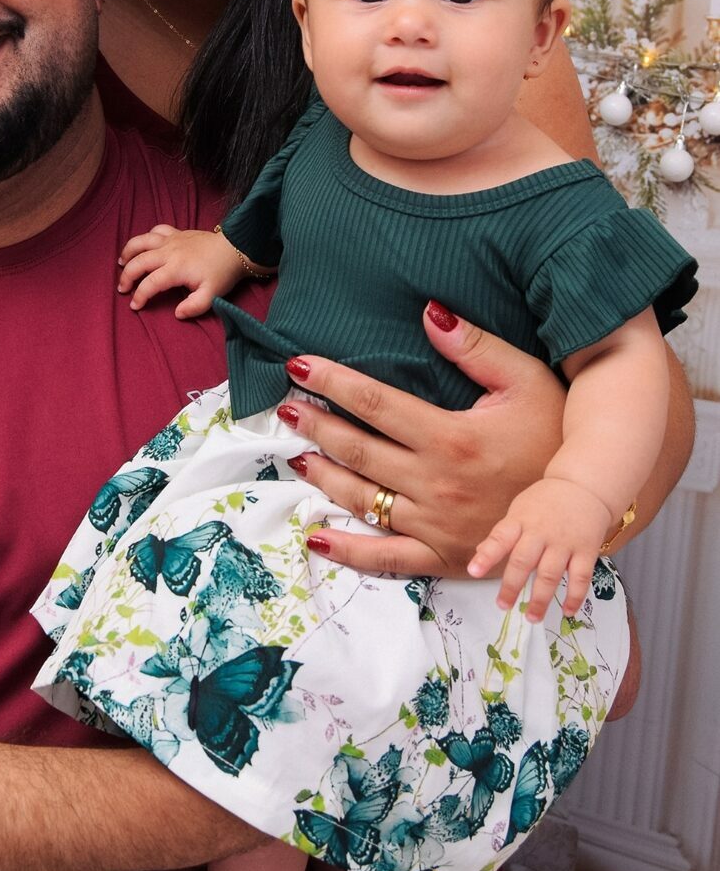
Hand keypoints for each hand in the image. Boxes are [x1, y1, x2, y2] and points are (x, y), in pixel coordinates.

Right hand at [117, 225, 242, 317]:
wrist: (235, 249)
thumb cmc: (223, 273)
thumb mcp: (212, 295)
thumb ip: (194, 307)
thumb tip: (177, 313)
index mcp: (176, 268)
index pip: (150, 283)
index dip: (140, 296)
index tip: (135, 306)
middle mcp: (169, 251)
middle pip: (139, 261)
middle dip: (127, 276)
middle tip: (123, 289)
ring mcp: (172, 239)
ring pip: (142, 241)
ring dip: (128, 251)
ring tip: (121, 263)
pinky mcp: (177, 232)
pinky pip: (156, 231)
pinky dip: (146, 238)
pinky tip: (143, 246)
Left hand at [285, 303, 565, 576]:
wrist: (586, 506)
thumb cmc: (558, 435)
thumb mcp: (527, 381)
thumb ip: (476, 347)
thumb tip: (430, 312)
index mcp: (452, 438)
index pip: (375, 403)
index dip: (331, 382)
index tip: (297, 366)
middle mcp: (436, 483)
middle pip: (359, 450)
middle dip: (316, 425)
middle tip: (284, 408)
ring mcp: (436, 525)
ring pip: (363, 498)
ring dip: (323, 475)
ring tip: (296, 455)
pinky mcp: (441, 557)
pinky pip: (386, 558)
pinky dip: (348, 549)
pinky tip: (317, 536)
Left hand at [466, 478, 609, 620]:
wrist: (583, 486)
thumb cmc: (545, 501)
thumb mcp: (518, 510)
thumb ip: (502, 534)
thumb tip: (480, 553)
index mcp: (520, 521)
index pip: (500, 538)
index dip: (486, 556)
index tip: (473, 571)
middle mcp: (541, 533)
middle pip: (523, 561)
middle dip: (511, 586)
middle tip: (502, 605)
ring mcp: (564, 543)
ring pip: (550, 574)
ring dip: (541, 599)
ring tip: (532, 617)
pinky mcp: (586, 551)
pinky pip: (581, 577)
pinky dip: (575, 597)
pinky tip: (568, 612)